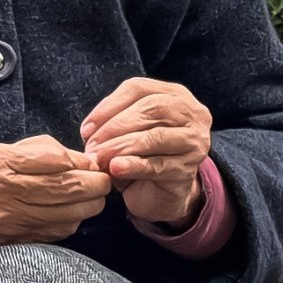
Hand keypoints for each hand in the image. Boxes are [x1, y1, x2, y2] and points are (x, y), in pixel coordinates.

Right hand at [0, 135, 113, 261]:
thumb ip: (33, 151)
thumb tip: (74, 156)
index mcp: (1, 165)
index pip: (57, 160)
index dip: (83, 160)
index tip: (92, 161)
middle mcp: (8, 194)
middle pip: (72, 189)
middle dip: (97, 183)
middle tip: (102, 178)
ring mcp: (14, 222)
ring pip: (72, 215)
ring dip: (89, 204)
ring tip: (89, 195)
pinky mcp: (18, 242)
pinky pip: (59, 233)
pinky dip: (72, 222)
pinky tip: (69, 213)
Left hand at [80, 76, 215, 228]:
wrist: (161, 193)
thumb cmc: (142, 155)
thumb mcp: (129, 130)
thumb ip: (114, 119)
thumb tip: (90, 129)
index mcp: (175, 95)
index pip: (139, 89)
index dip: (109, 106)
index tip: (87, 128)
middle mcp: (192, 114)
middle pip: (151, 109)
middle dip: (115, 127)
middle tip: (91, 146)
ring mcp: (194, 142)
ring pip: (156, 137)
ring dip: (121, 146)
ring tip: (99, 158)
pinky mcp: (188, 170)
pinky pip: (158, 165)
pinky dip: (133, 165)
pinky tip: (116, 168)